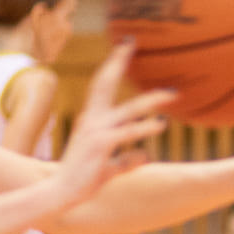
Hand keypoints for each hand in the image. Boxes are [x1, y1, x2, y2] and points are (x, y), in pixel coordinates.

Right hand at [52, 46, 170, 204]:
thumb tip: (146, 156)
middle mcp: (92, 120)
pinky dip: (144, 127)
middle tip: (132, 41)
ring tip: (173, 94)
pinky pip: (126, 133)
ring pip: (127, 109)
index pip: (102, 85)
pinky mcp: (100, 146)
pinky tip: (161, 124)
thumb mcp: (109, 167)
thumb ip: (127, 160)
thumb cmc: (83, 180)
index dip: (113, 64)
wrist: (60, 193)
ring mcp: (95, 132)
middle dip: (118, 60)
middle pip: (106, 83)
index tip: (124, 45)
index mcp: (91, 120)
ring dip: (151, 100)